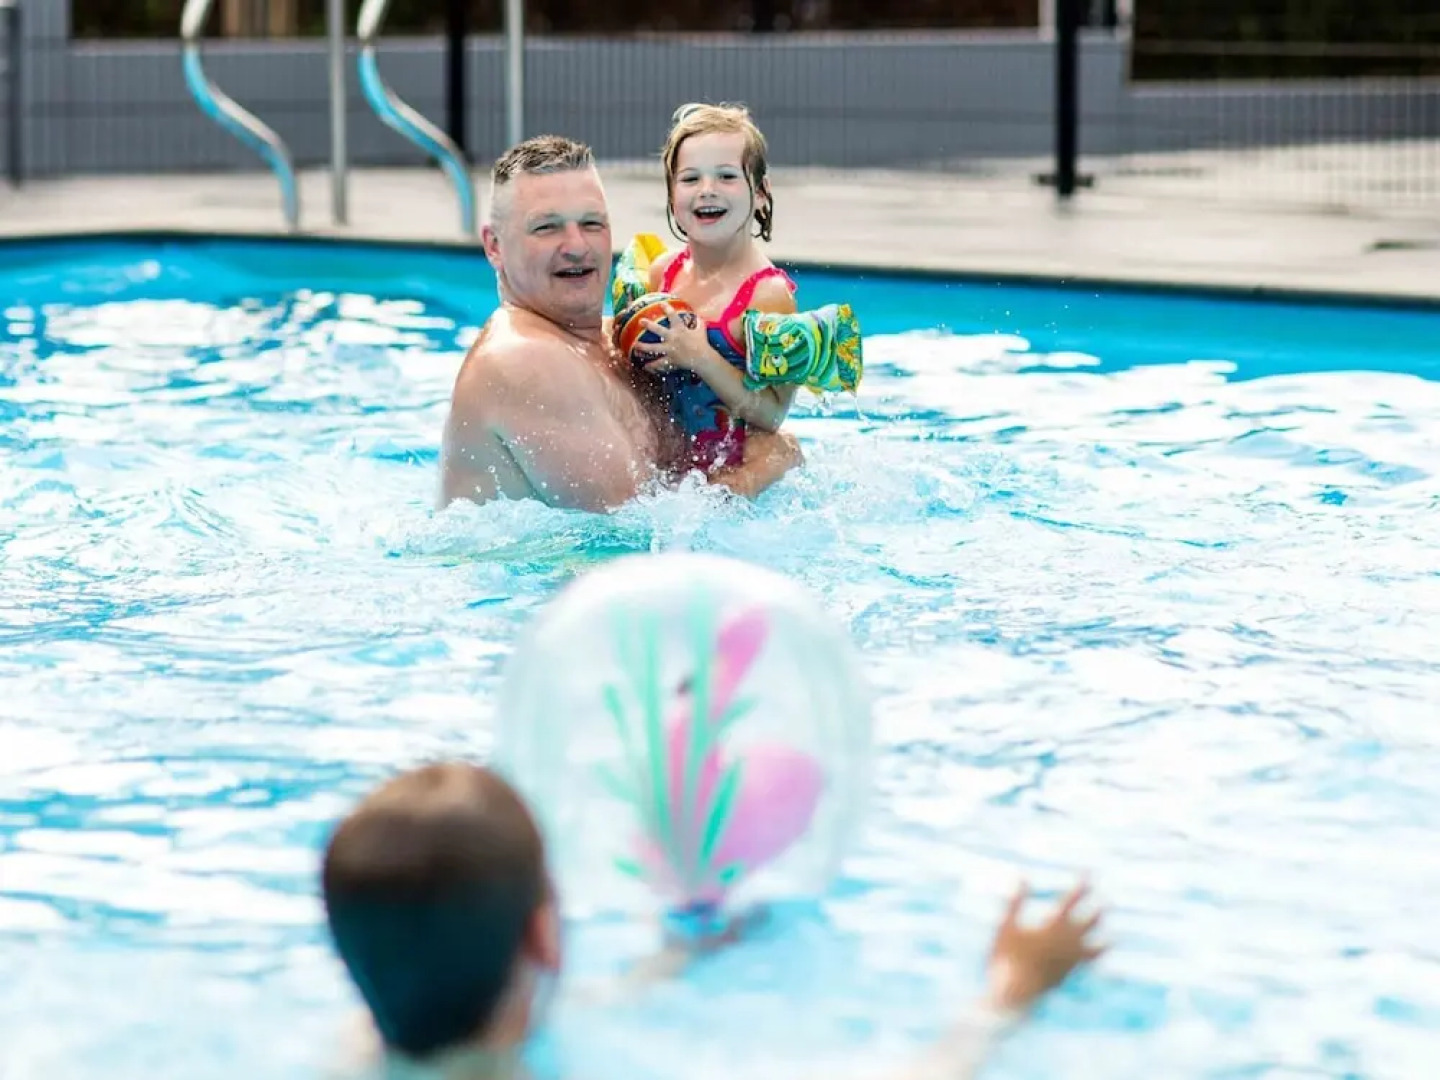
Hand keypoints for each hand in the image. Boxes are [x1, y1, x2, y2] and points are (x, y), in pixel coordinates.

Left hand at [639, 302, 709, 373]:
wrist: (702, 358)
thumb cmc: (702, 343)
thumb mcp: (701, 330)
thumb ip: (698, 322)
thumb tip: (698, 316)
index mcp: (680, 329)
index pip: (673, 316)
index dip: (666, 308)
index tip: (660, 304)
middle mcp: (672, 338)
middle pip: (658, 330)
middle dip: (648, 325)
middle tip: (640, 321)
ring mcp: (670, 349)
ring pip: (653, 348)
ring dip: (643, 347)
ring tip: (635, 345)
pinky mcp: (670, 359)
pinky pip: (659, 363)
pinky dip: (652, 366)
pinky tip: (645, 367)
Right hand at [985, 879, 1105, 1013]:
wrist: (1015, 995)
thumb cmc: (1007, 958)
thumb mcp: (1006, 926)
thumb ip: (1015, 901)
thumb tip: (1022, 876)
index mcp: (1054, 926)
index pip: (1072, 900)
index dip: (1081, 886)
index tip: (1088, 874)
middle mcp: (1068, 942)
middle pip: (1090, 923)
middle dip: (1098, 910)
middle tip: (1108, 901)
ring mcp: (1070, 961)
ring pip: (1095, 948)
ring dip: (1104, 940)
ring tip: (1114, 939)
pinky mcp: (1068, 975)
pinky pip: (1087, 969)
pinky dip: (1095, 965)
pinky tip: (1099, 970)